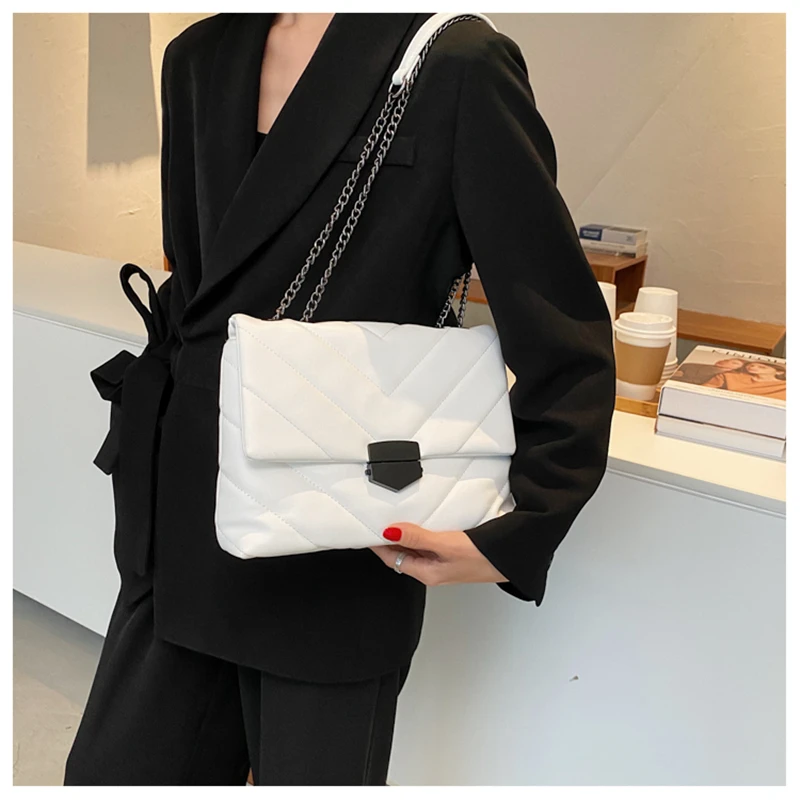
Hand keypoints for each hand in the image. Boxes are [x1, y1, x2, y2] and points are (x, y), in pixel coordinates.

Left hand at [368, 523, 509, 587]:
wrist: (513, 559)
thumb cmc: (484, 558)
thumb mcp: (446, 545)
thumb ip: (417, 538)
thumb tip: (389, 532)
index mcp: (427, 573)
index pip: (392, 559)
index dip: (377, 544)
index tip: (365, 529)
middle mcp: (433, 570)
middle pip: (401, 554)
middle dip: (388, 539)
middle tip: (376, 519)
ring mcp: (443, 563)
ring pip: (415, 548)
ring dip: (405, 534)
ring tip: (395, 516)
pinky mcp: (454, 553)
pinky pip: (429, 543)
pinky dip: (421, 532)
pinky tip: (423, 521)